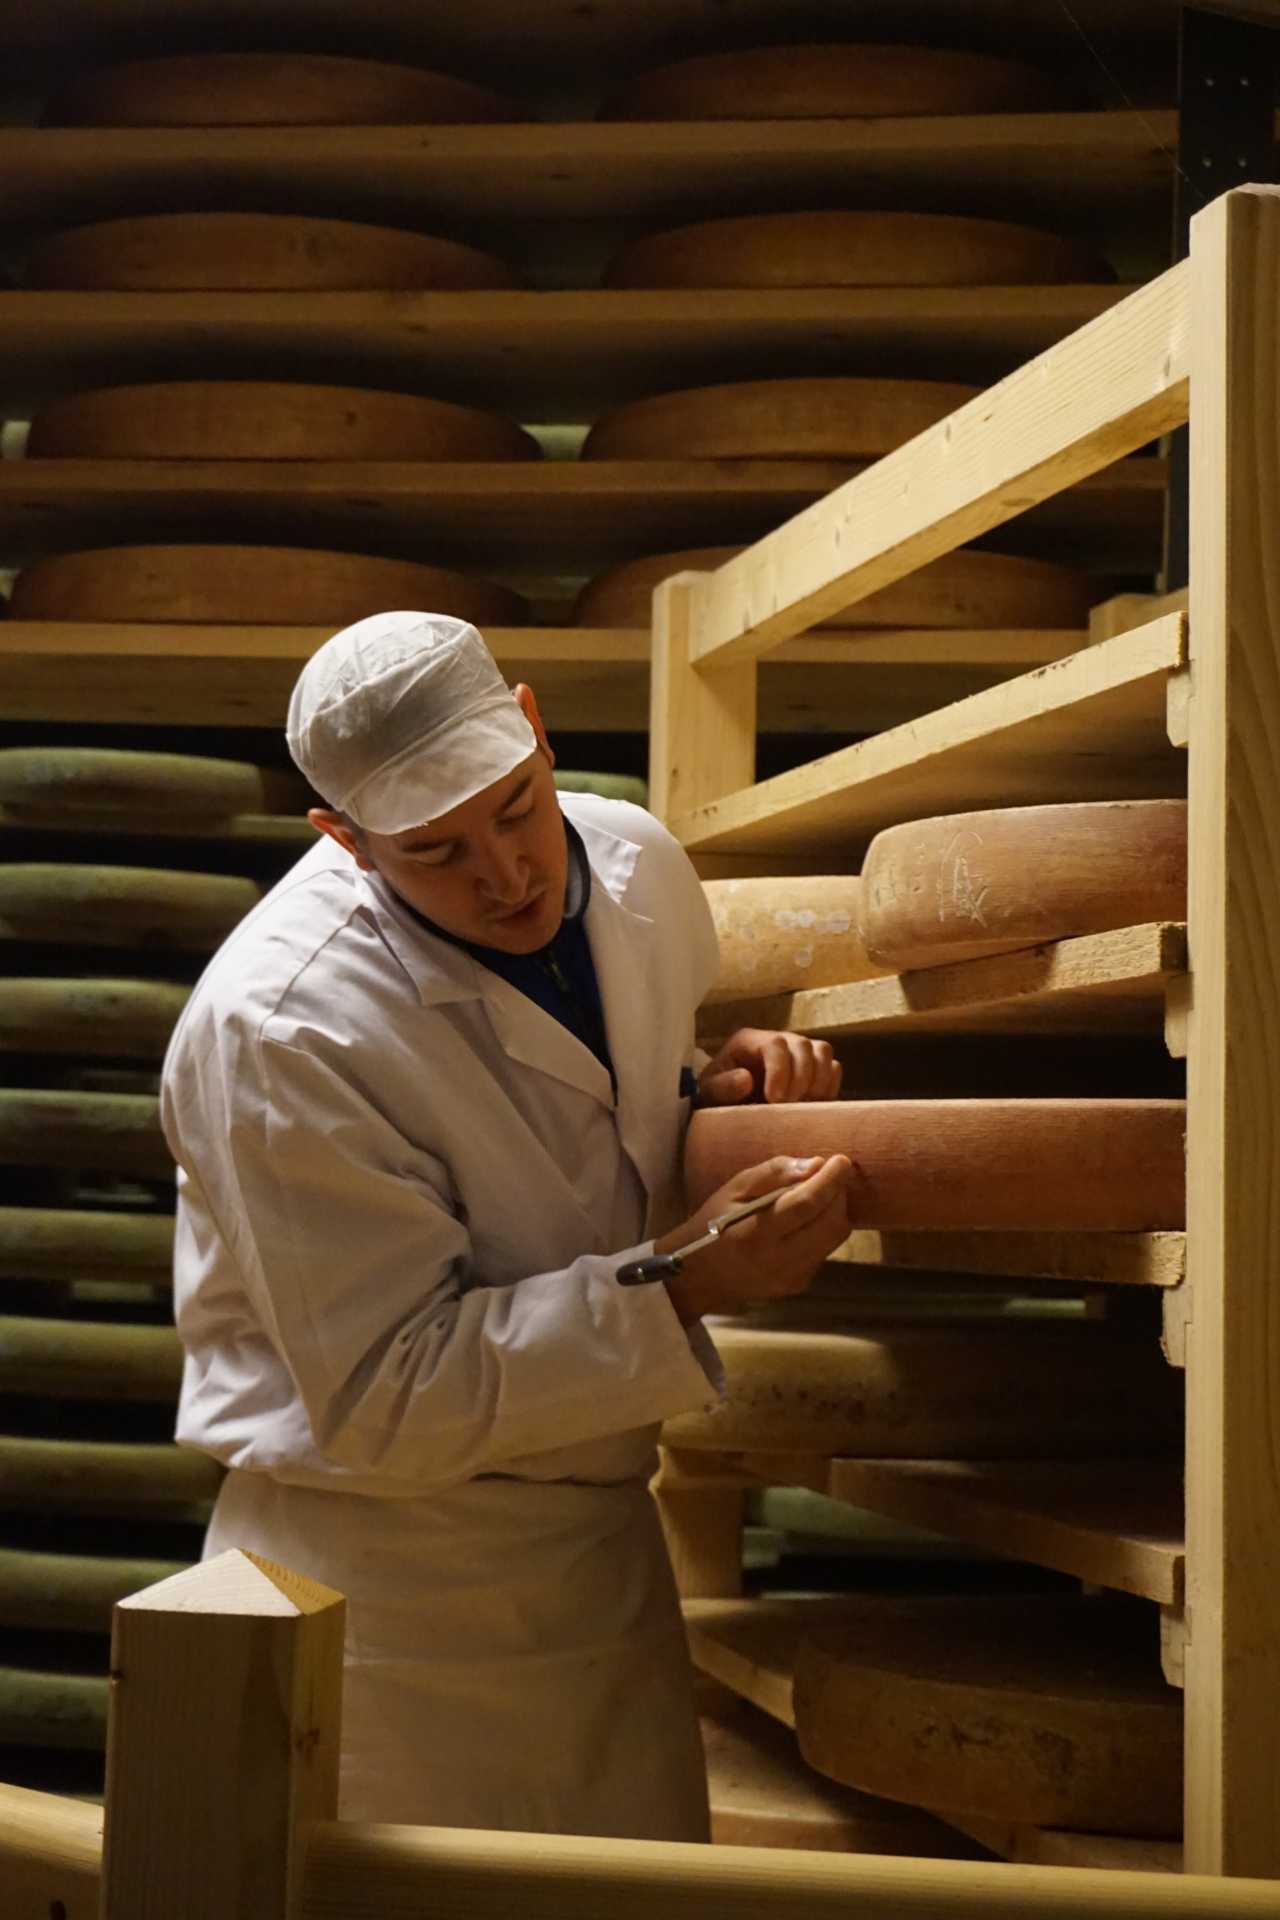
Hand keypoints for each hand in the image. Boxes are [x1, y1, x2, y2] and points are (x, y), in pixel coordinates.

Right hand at [655, 1152, 851, 1324]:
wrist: (700, 1275)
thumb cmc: (714, 1223)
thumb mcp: (734, 1189)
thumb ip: (774, 1173)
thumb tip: (816, 1165)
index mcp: (754, 1235)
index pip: (805, 1206)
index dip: (829, 1180)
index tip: (841, 1160)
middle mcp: (776, 1261)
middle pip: (831, 1225)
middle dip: (838, 1195)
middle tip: (830, 1175)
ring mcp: (790, 1278)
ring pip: (835, 1238)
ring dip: (835, 1211)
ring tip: (818, 1194)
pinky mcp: (798, 1284)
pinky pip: (825, 1250)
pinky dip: (823, 1228)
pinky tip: (805, 1220)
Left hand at [699, 1027, 842, 1105]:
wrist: (731, 1103)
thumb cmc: (719, 1095)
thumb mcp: (710, 1092)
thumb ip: (722, 1087)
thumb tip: (746, 1080)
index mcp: (750, 1040)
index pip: (775, 1044)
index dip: (780, 1071)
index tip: (775, 1099)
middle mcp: (779, 1040)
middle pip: (803, 1046)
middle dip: (800, 1079)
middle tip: (789, 1107)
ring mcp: (799, 1052)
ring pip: (823, 1052)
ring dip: (818, 1081)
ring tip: (803, 1106)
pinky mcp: (814, 1067)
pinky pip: (833, 1069)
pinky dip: (828, 1087)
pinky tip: (813, 1107)